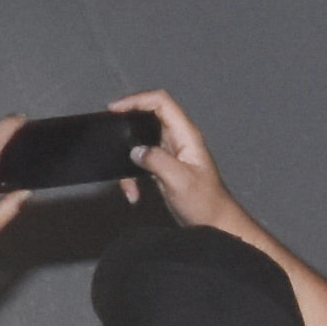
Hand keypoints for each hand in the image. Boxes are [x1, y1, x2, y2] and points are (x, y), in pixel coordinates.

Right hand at [116, 91, 245, 238]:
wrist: (217, 226)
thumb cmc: (204, 202)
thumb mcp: (180, 180)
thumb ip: (157, 160)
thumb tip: (135, 151)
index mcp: (186, 136)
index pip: (161, 102)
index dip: (137, 100)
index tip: (114, 110)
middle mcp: (178, 139)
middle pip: (148, 116)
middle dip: (126, 127)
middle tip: (110, 134)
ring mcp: (170, 153)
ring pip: (139, 142)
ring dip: (128, 159)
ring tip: (125, 180)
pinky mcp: (163, 167)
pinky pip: (140, 161)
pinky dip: (131, 175)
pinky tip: (133, 192)